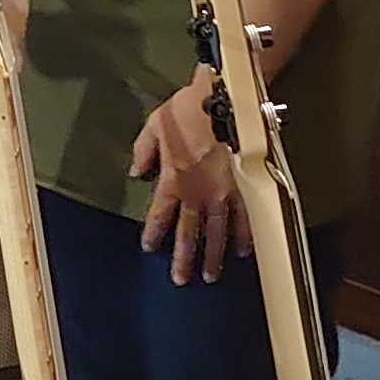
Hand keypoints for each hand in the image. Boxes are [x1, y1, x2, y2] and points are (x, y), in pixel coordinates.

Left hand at [129, 73, 241, 286]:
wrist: (222, 100)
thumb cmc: (186, 110)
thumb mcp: (154, 126)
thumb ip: (143, 152)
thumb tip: (136, 173)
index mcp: (173, 180)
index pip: (160, 214)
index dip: (154, 232)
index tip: (149, 247)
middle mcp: (197, 193)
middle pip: (189, 232)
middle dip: (184, 258)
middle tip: (181, 280)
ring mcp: (222, 193)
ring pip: (217, 232)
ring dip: (213, 256)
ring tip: (210, 276)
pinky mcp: (241, 187)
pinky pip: (243, 217)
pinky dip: (243, 236)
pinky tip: (242, 251)